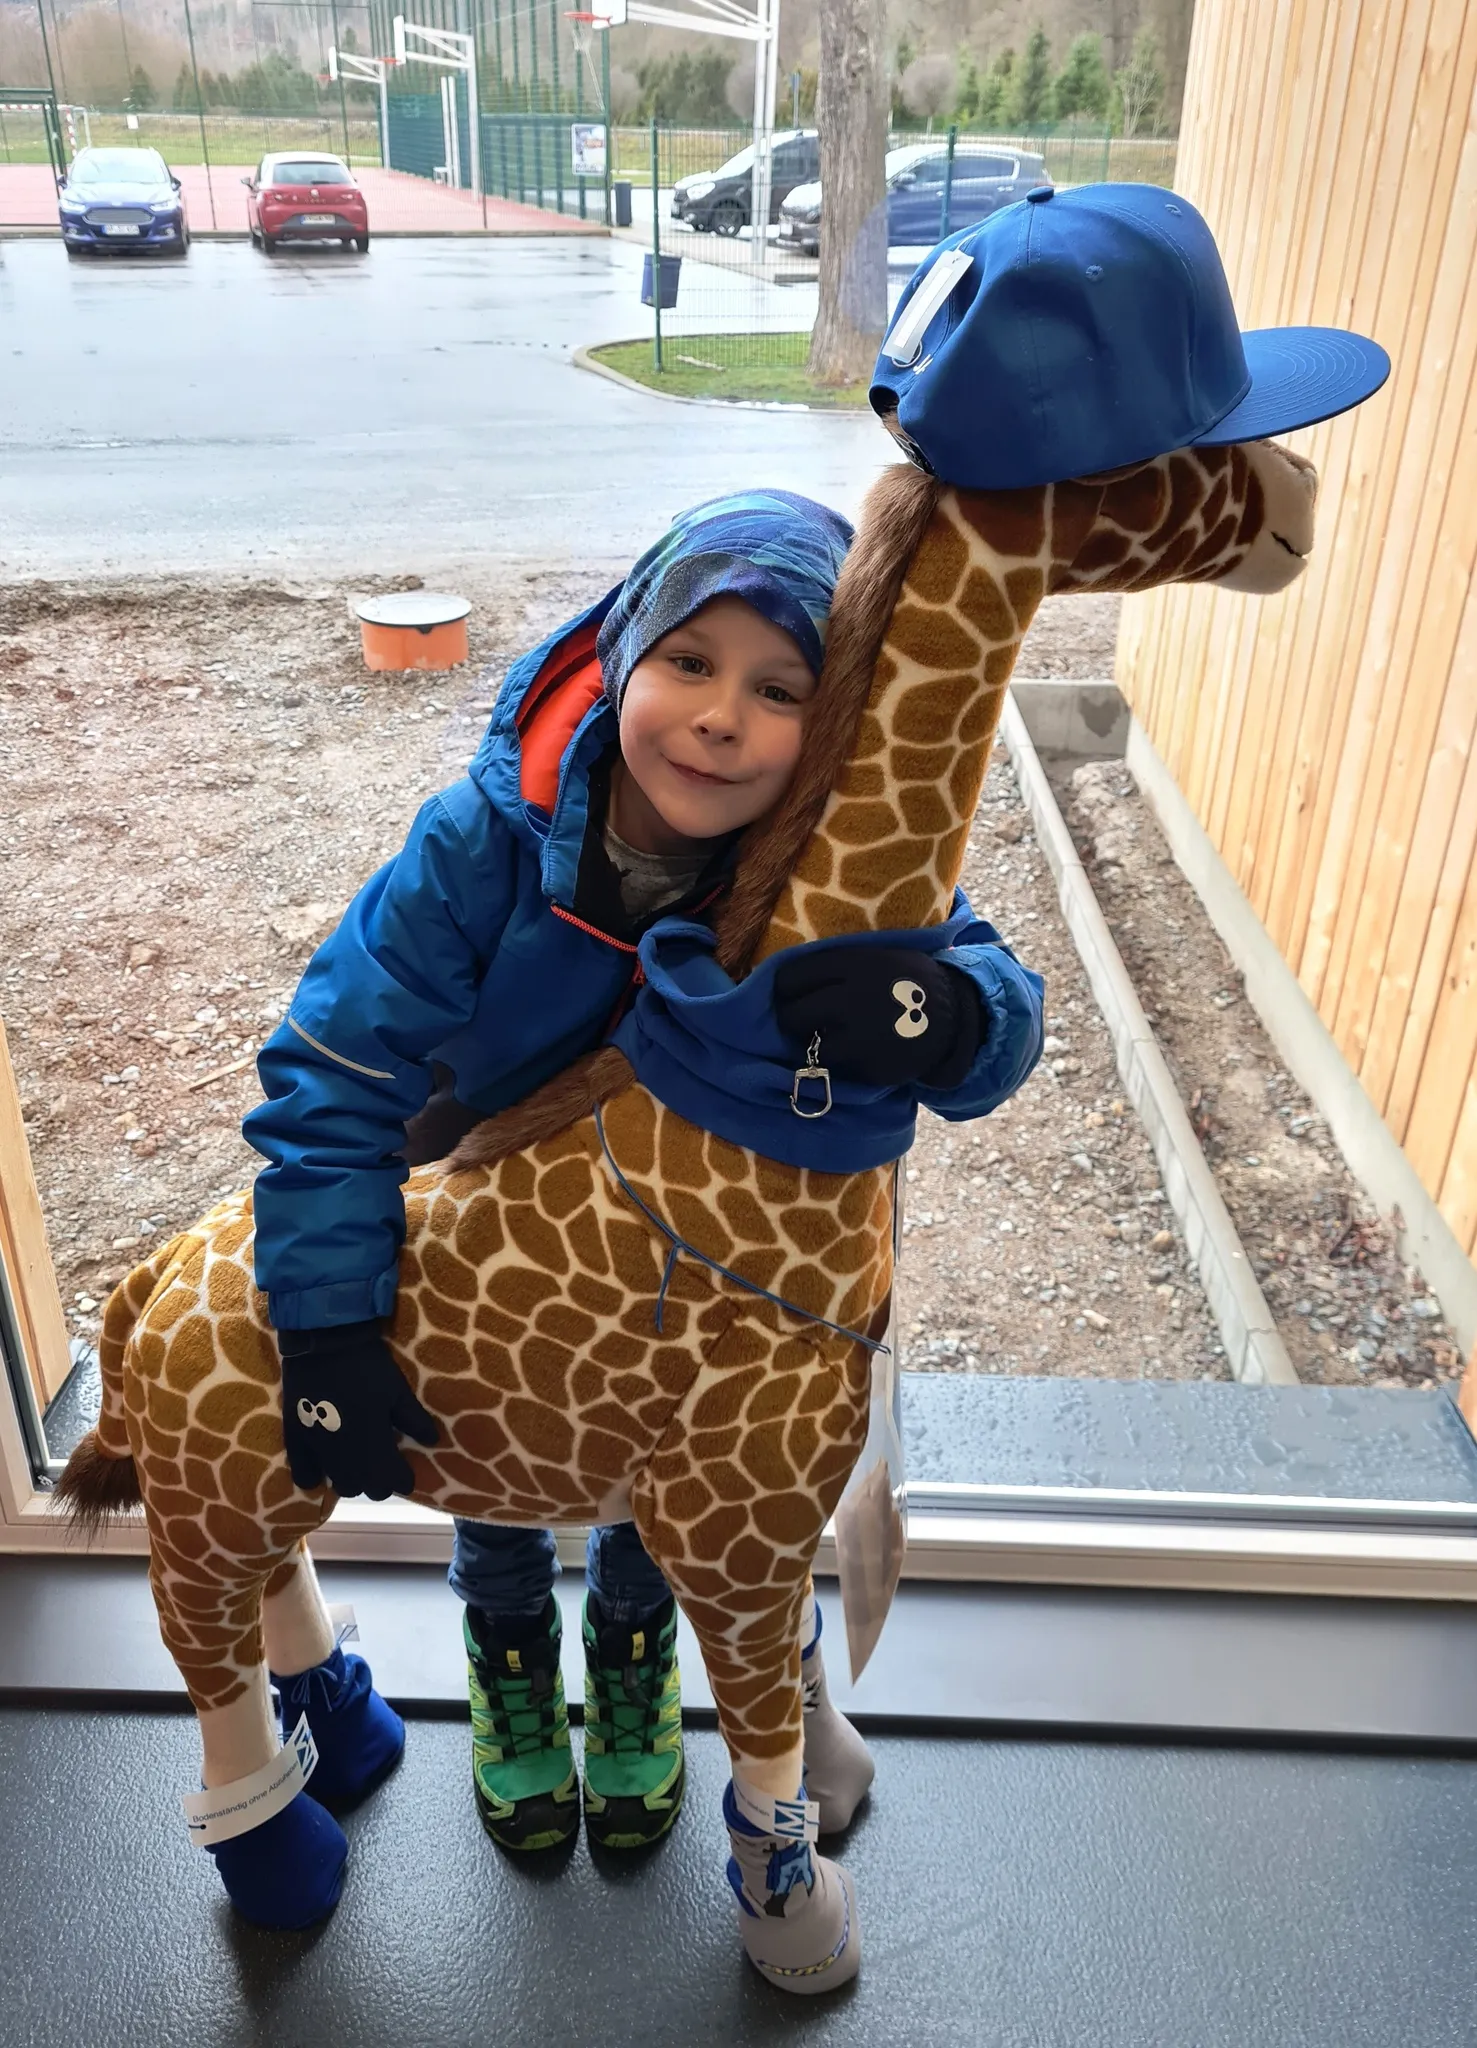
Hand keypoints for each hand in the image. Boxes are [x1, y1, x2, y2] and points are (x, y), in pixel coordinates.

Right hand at [277, 1320, 438, 1499]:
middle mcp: (347, 1459)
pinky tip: (323, 1471)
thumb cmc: (367, 1368)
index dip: (403, 1479)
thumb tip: (432, 1441)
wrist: (325, 1344)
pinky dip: (315, 1477)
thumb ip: (414, 1420)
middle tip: (384, 1465)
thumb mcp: (398, 1392)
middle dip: (378, 1482)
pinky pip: (304, 1474)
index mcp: (375, 1448)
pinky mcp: (296, 1441)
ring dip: (351, 1480)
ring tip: (359, 1466)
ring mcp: (319, 1451)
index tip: (407, 1473)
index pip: (393, 1481)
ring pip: (339, 1485)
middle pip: (366, 1489)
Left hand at [774, 946, 983, 1090]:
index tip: (788, 994)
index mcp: (855, 965)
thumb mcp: (879, 956)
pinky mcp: (871, 1068)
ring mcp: (862, 1038)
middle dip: (792, 1019)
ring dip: (816, 1044)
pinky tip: (858, 1051)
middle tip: (799, 1021)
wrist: (955, 1018)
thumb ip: (840, 963)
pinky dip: (844, 1061)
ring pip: (813, 1047)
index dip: (785, 989)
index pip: (791, 978)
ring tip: (828, 1037)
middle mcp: (854, 1000)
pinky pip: (841, 1067)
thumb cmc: (909, 982)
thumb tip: (787, 974)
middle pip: (793, 1015)